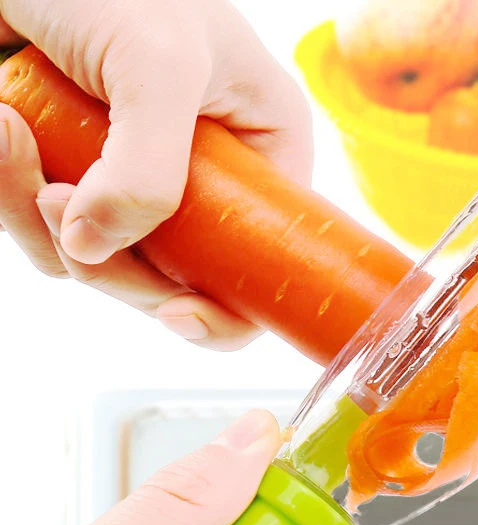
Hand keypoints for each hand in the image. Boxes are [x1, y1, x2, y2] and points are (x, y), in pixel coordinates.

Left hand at [0, 0, 312, 349]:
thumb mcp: (158, 66)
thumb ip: (147, 173)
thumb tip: (96, 250)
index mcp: (261, 155)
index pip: (261, 265)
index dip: (228, 310)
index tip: (177, 315)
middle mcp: (206, 180)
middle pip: (175, 281)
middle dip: (111, 262)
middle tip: (64, 204)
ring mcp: (138, 182)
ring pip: (102, 262)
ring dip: (44, 222)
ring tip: (13, 137)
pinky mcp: (76, 176)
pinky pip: (47, 231)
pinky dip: (10, 194)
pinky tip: (1, 126)